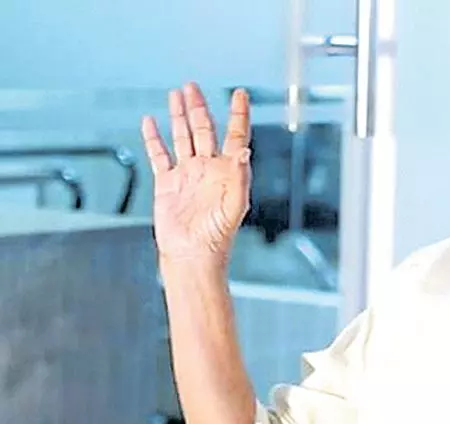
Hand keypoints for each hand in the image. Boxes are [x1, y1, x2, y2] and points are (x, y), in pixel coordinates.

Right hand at [141, 82, 251, 260]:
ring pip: (182, 137)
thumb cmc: (217, 236)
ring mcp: (187, 174)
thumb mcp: (235, 205)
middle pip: (204, 129)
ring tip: (177, 94)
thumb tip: (244, 151)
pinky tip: (150, 122)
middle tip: (193, 86)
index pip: (235, 134)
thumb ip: (241, 177)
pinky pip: (159, 155)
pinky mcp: (167, 183)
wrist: (191, 255)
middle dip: (199, 107)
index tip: (241, 94)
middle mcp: (208, 168)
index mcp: (228, 171)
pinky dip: (154, 138)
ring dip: (179, 116)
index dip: (238, 114)